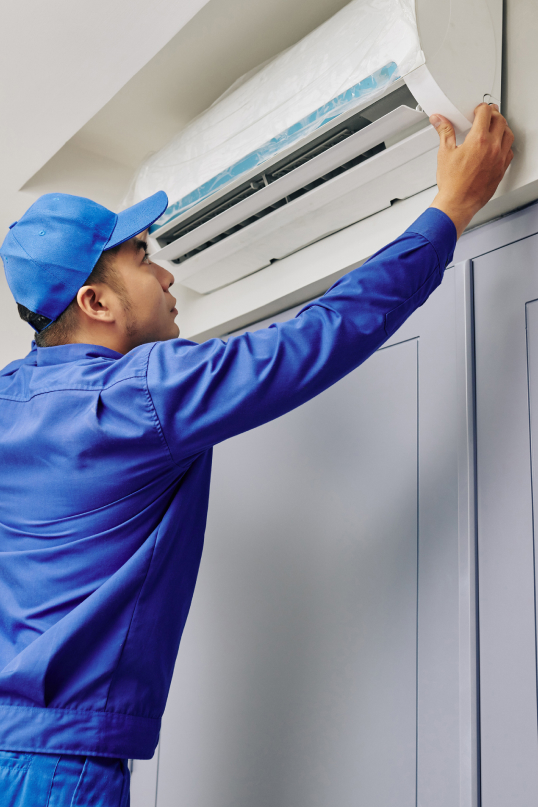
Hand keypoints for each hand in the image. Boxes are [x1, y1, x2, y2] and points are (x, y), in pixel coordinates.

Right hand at [429, 103, 513, 237]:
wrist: (458, 203)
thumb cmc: (452, 184)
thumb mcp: (445, 153)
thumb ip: (444, 132)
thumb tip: (439, 121)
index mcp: (478, 140)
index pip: (485, 113)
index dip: (481, 108)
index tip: (477, 110)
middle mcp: (492, 148)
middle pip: (500, 121)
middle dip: (493, 114)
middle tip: (487, 115)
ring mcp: (499, 159)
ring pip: (508, 134)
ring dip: (503, 127)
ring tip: (495, 127)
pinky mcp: (501, 169)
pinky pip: (509, 151)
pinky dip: (505, 145)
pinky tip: (499, 146)